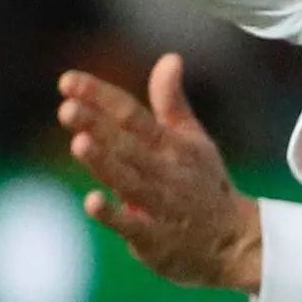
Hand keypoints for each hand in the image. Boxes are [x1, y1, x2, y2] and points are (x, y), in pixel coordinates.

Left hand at [61, 54, 262, 293]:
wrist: (235, 244)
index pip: (132, 114)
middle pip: (127, 145)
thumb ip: (172, 102)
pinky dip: (114, 215)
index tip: (67, 81)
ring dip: (105, 163)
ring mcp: (161, 205)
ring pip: (129, 181)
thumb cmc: (205, 186)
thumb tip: (169, 57)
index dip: (100, 97)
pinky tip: (92, 202)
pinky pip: (133, 226)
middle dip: (97, 126)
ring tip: (79, 143)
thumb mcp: (193, 141)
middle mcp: (166, 171)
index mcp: (172, 145)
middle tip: (67, 107)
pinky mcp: (155, 238)